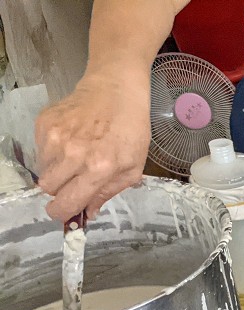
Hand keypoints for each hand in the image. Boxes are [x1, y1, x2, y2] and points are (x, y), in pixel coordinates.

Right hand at [35, 71, 150, 221]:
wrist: (116, 91)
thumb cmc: (130, 130)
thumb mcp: (132, 168)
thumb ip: (107, 193)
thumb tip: (86, 213)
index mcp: (98, 168)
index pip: (66, 202)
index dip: (62, 212)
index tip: (64, 211)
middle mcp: (73, 154)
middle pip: (48, 189)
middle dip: (60, 190)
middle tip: (75, 181)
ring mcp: (55, 137)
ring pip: (42, 170)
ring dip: (57, 171)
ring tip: (77, 157)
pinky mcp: (44, 123)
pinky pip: (40, 151)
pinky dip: (52, 152)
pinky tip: (71, 141)